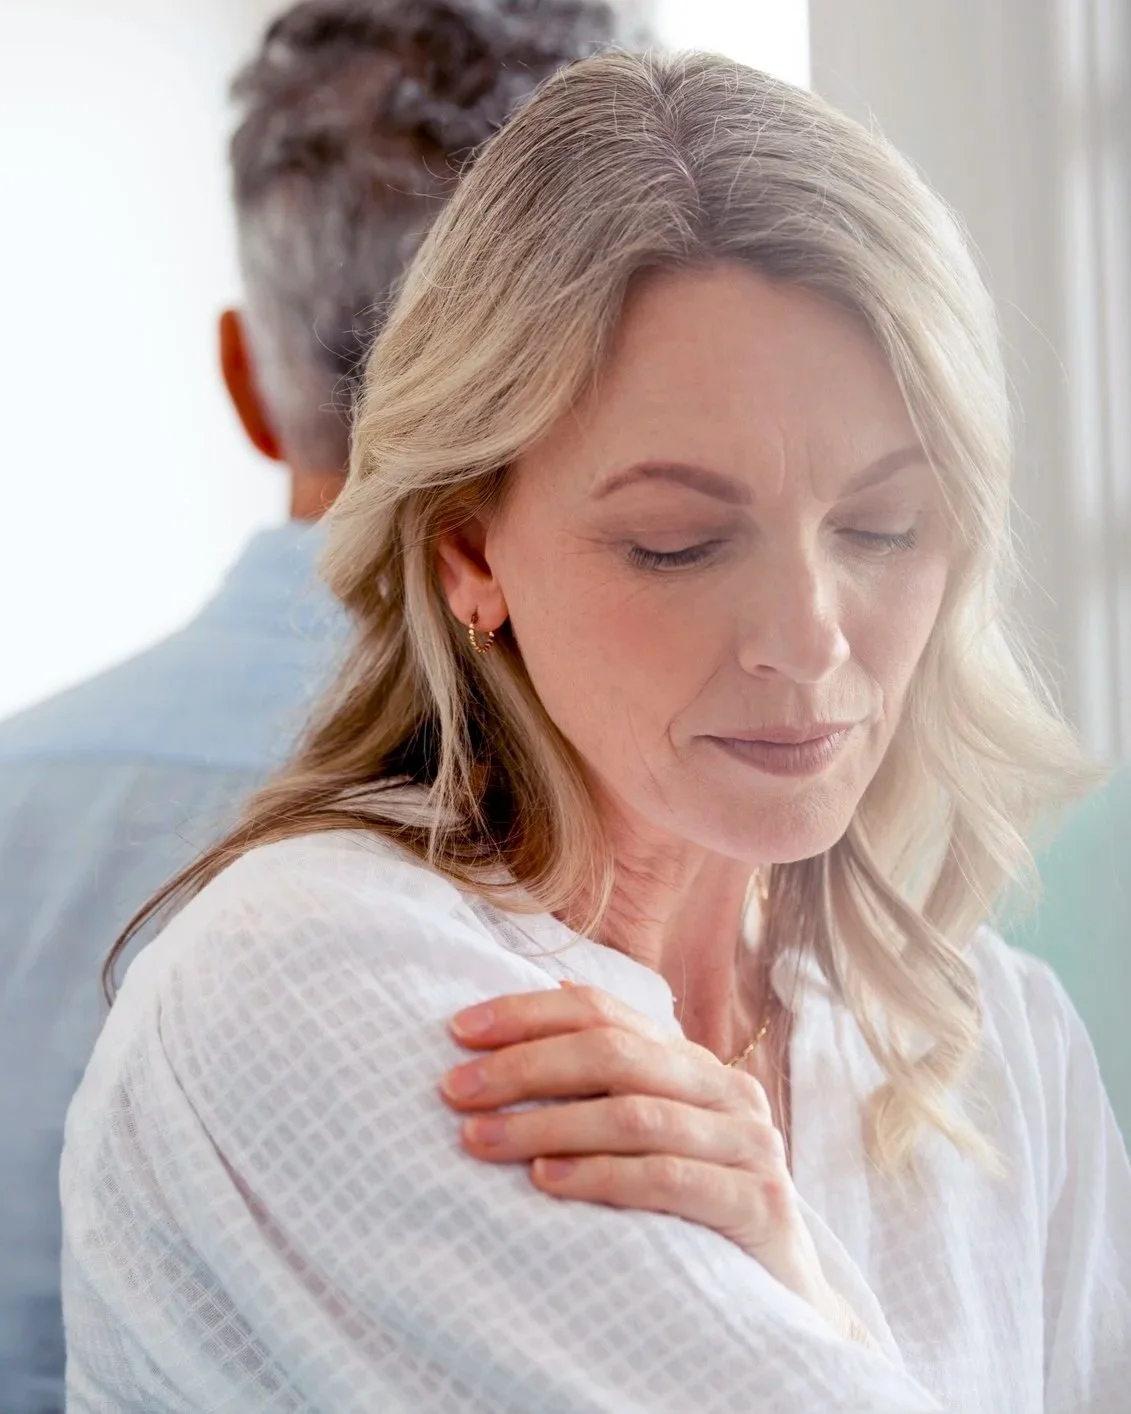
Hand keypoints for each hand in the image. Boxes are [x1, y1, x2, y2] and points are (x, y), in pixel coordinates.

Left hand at [439, 982, 837, 1320]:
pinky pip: (667, 1178)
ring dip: (546, 1124)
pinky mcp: (757, 1203)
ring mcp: (748, 1145)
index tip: (458, 1031)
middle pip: (613, 1054)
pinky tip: (546, 1181)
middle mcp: (727, 1091)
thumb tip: (546, 992)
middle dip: (524, 1066)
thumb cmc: (696, 1213)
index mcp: (695, 1064)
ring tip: (479, 1139)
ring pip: (633, 1114)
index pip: (604, 1013)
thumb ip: (613, 1081)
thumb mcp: (654, 1137)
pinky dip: (599, 1175)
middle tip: (454, 1090)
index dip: (528, 1014)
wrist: (784, 1304)